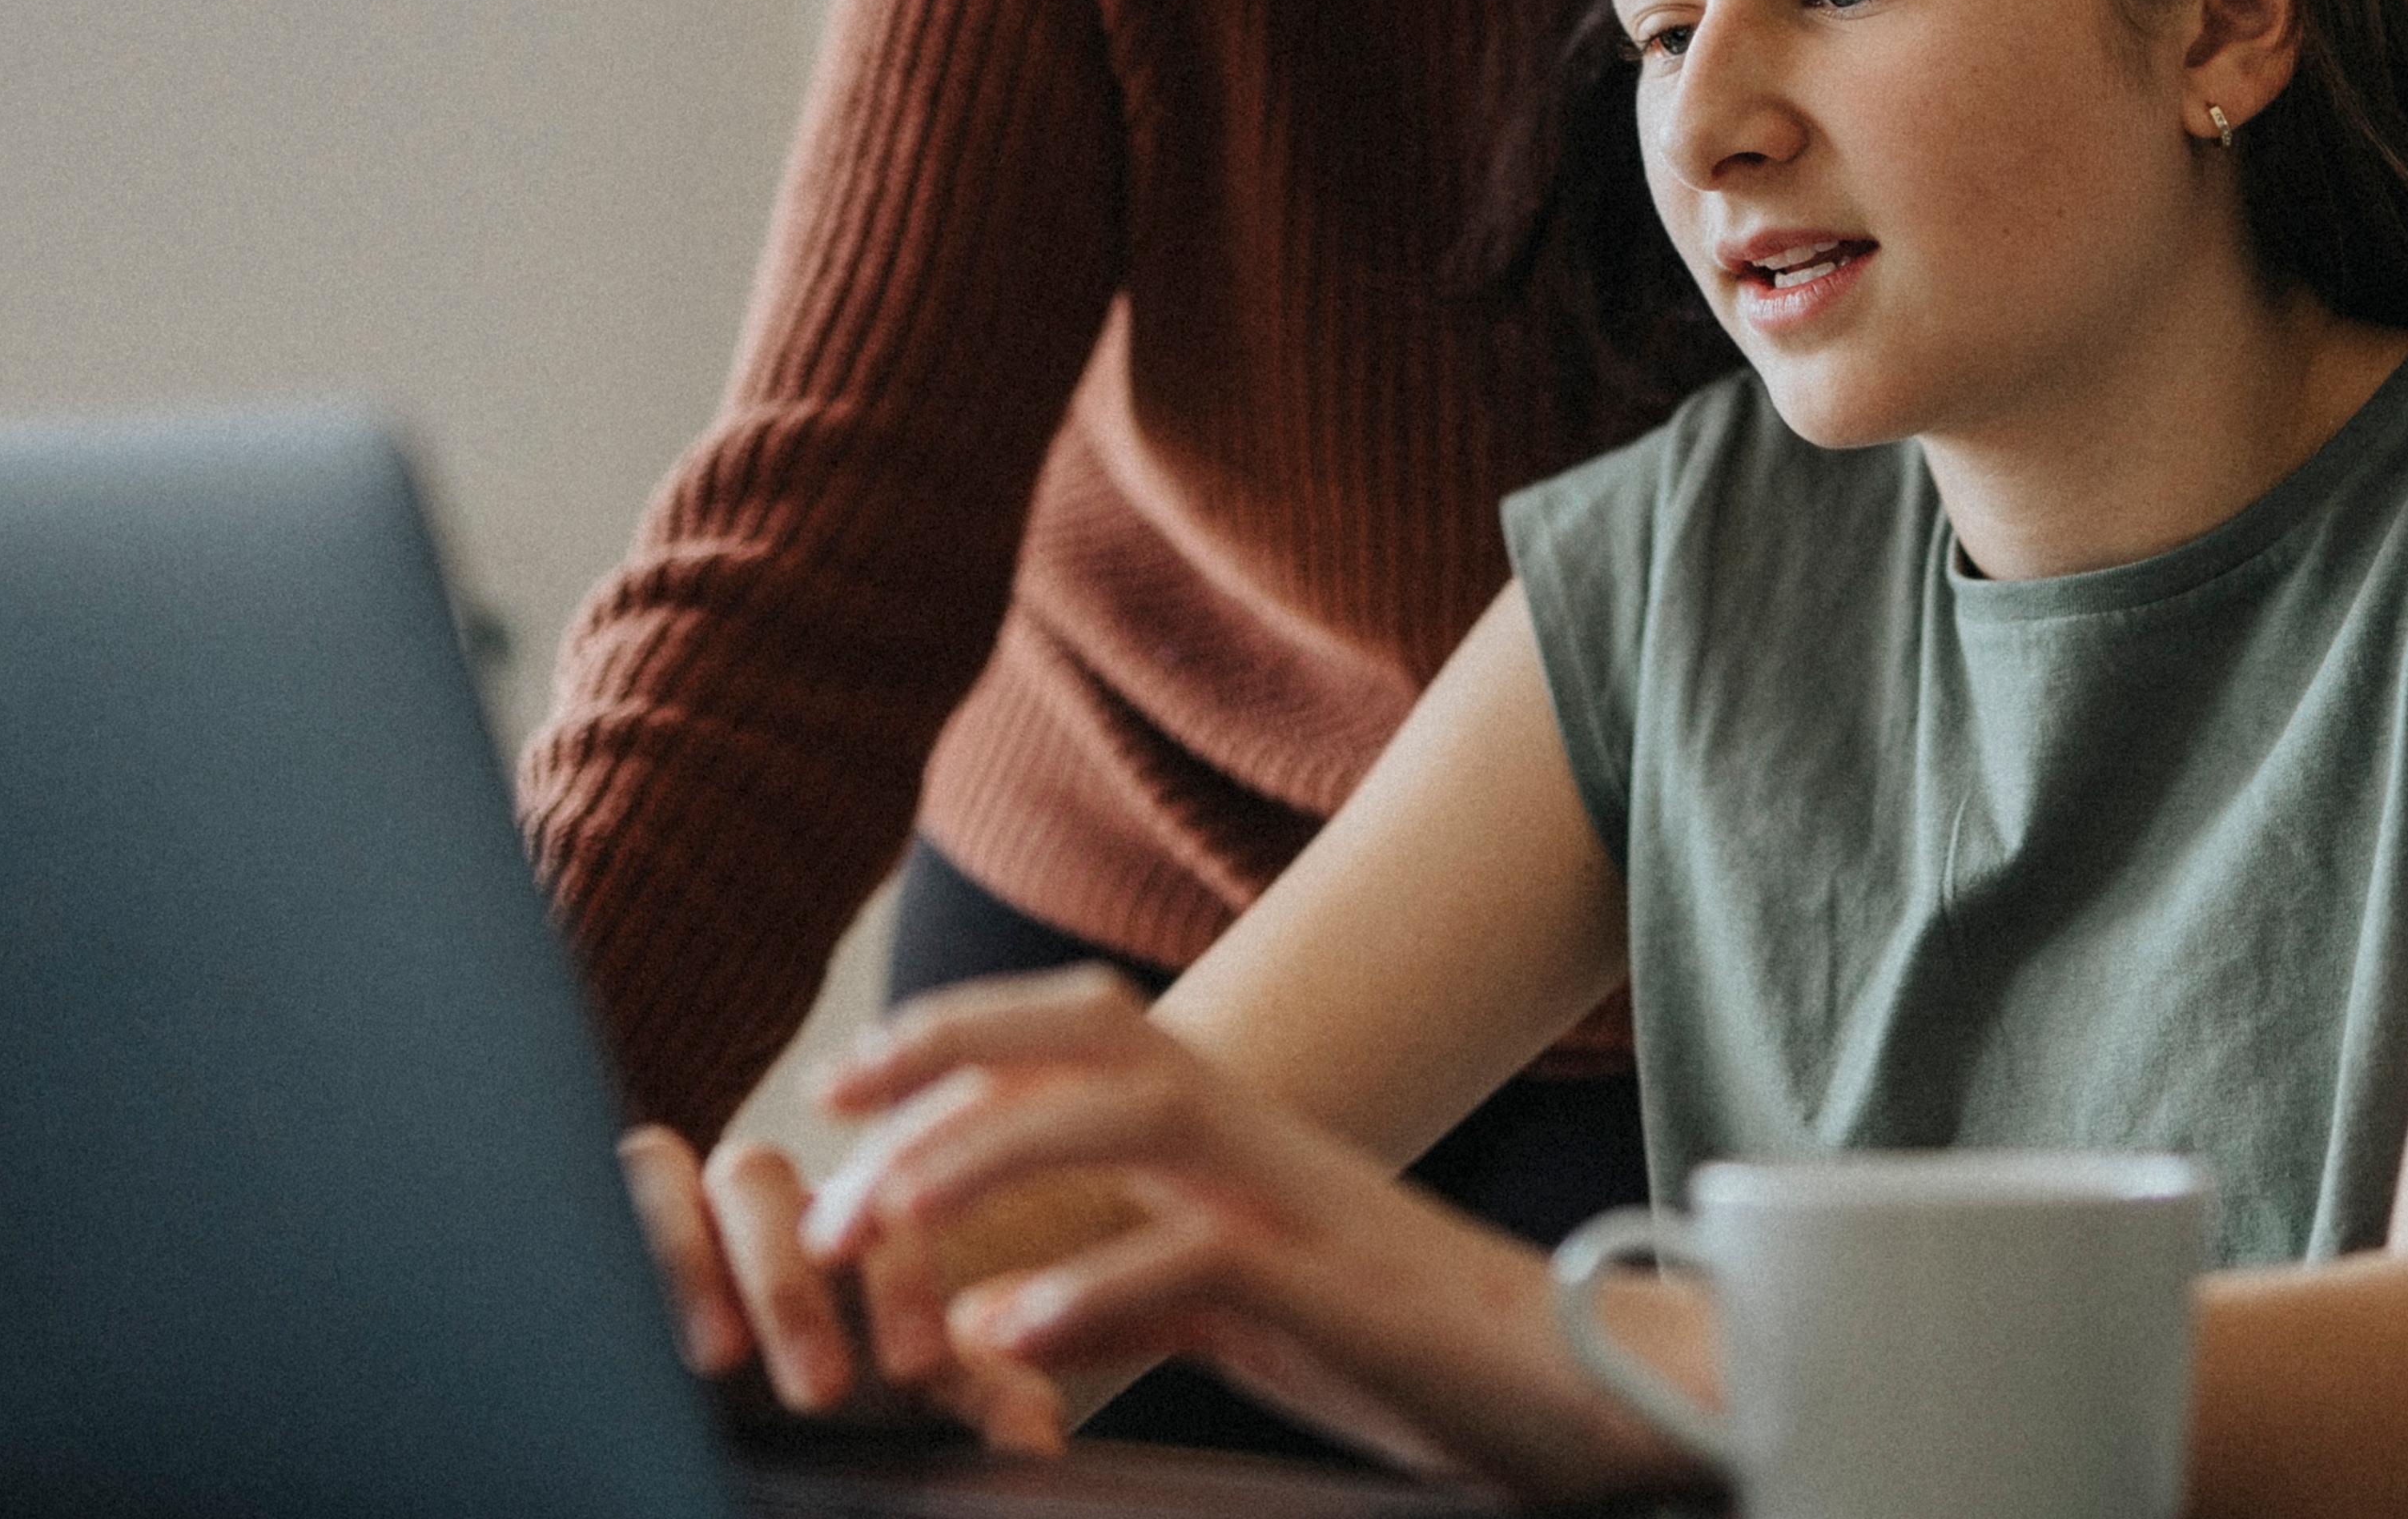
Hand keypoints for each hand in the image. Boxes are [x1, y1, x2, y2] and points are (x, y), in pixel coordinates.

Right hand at [613, 1123, 1063, 1449]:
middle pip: (794, 1184)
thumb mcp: (899, 1403)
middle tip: (820, 1387)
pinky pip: (637, 1172)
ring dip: (712, 1260)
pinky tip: (641, 1309)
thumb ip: (974, 1395)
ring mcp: (703, 1204)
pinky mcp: (624, 1210)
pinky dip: (644, 1222)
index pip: (890, 1211)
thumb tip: (1039, 1432)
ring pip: (722, 1174)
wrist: (716, 1420)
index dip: (902, 1278)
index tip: (917, 1366)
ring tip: (719, 1355)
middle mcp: (783, 1204)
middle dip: (799, 1284)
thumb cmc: (828, 1398)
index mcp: (861, 1229)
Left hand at [802, 965, 1696, 1496]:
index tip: (842, 1086)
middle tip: (827, 1145)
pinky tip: (1003, 1338)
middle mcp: (1259, 1136)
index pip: (1078, 1025)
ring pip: (1129, 1119)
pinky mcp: (1334, 1294)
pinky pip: (1197, 1265)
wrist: (1580, 1381)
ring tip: (884, 1222)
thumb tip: (998, 1301)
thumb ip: (1140, 1264)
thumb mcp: (1248, 1287)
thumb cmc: (1401, 1346)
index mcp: (1235, 1126)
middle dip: (942, 1063)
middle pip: (1088, 1034)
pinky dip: (1089, 1291)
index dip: (952, 1035)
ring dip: (989, 1156)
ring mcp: (1298, 1205)